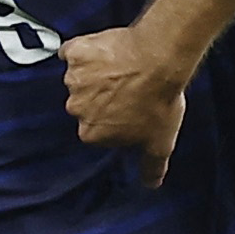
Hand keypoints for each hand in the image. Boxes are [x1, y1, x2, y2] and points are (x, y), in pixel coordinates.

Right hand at [62, 26, 189, 185]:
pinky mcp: (76, 52)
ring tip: (122, 69)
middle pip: (84, 104)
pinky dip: (85, 51)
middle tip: (127, 87)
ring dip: (96, 74)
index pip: (96, 129)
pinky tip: (104, 51)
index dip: (113, 118)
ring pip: (80, 78)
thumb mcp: (160, 143)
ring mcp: (74, 79)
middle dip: (101, 97)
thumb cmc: (159, 99)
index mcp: (91, 133)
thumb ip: (151, 166)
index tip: (128, 109)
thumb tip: (151, 182)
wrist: (160, 60)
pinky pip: (74, 52)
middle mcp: (77, 107)